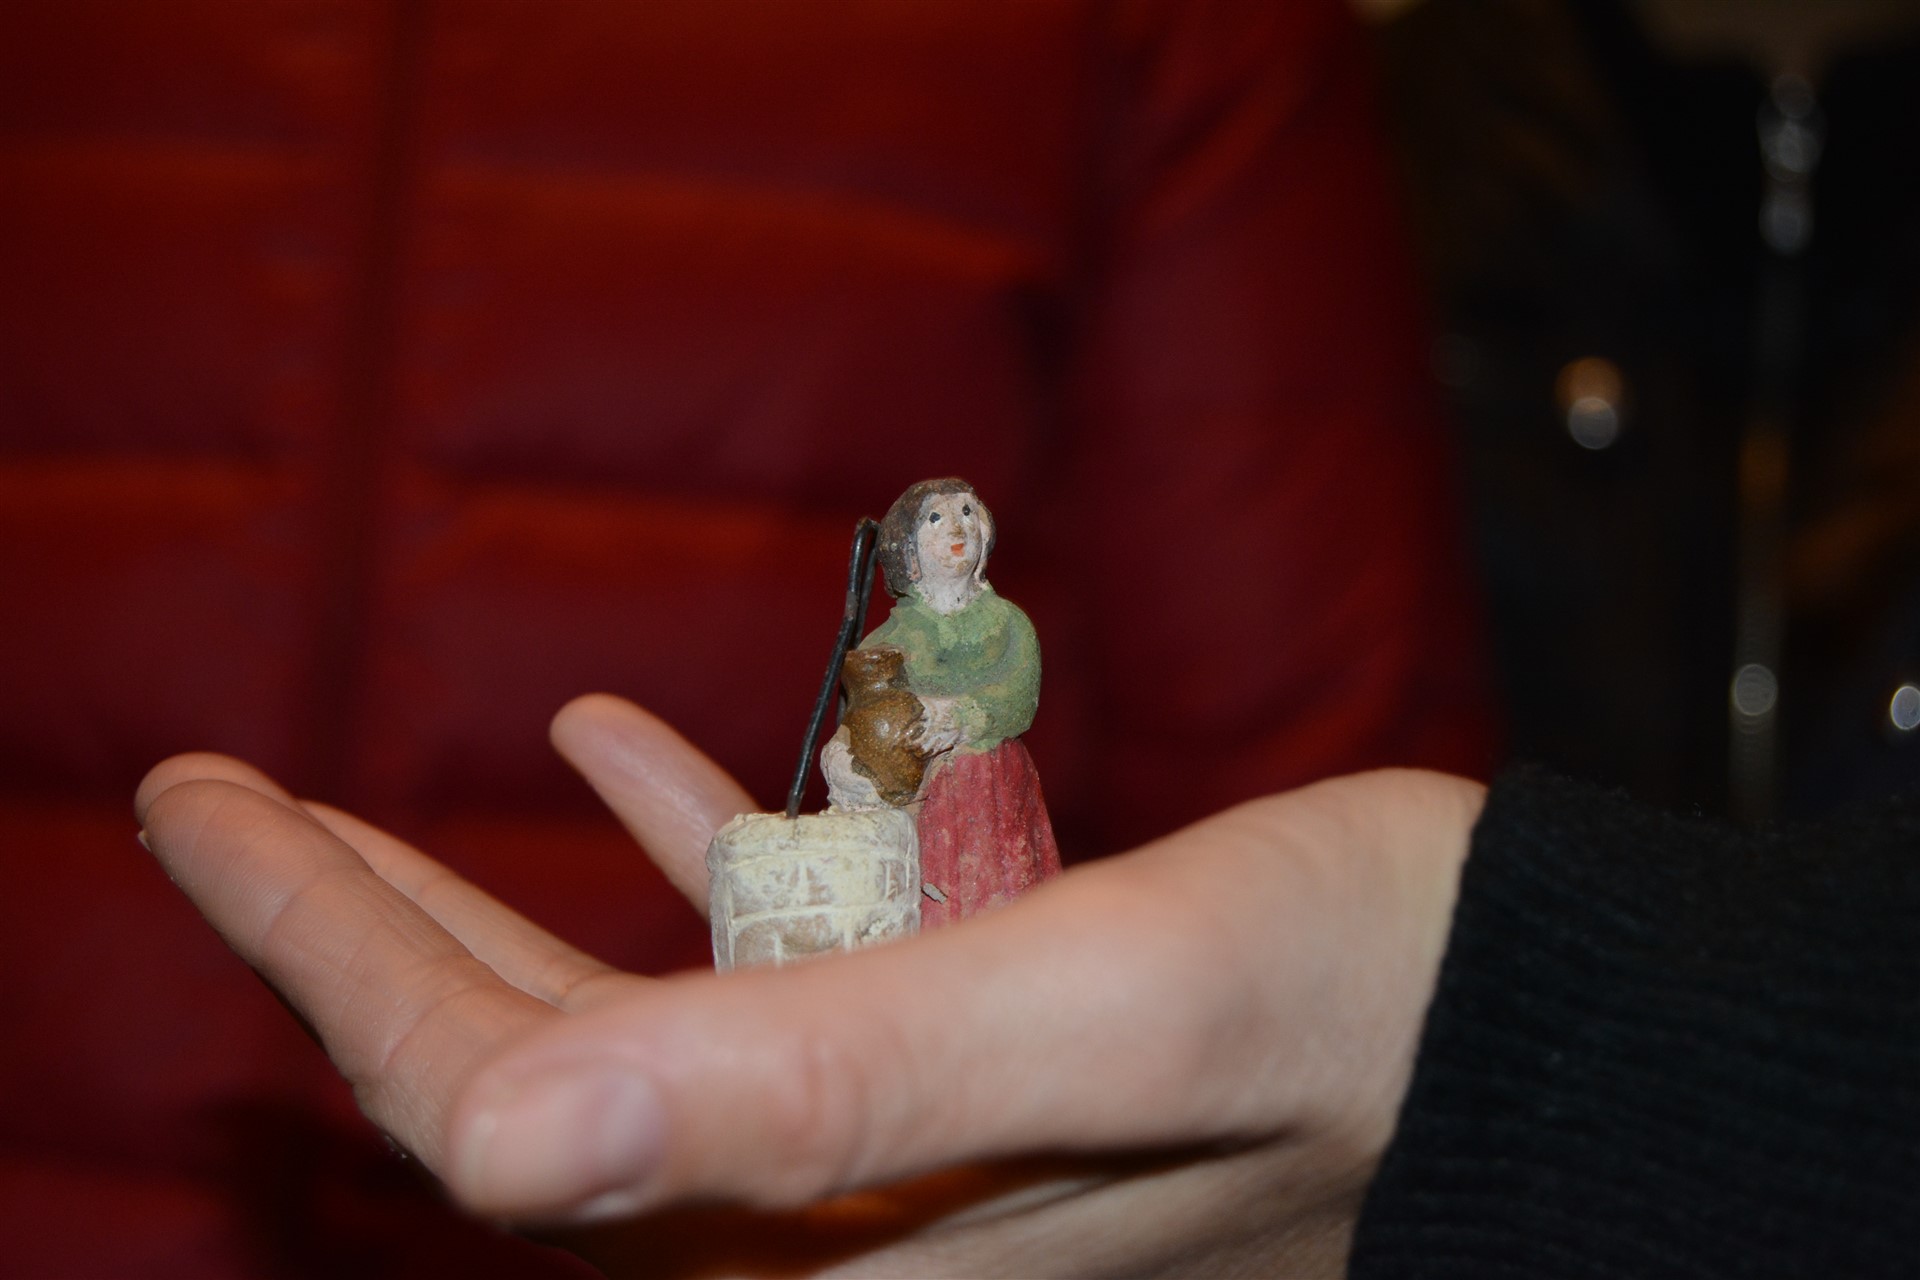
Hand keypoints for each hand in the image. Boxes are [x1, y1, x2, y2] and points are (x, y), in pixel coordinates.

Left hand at [135, 694, 1482, 1278]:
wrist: (1543, 1032)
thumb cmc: (1369, 1009)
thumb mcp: (1102, 1013)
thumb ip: (822, 1082)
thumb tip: (506, 1134)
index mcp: (838, 1244)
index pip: (506, 1119)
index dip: (332, 966)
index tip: (204, 806)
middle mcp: (844, 1225)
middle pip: (535, 1083)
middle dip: (359, 943)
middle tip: (213, 797)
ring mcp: (902, 1152)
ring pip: (632, 1026)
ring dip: (491, 911)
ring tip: (351, 812)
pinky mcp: (969, 1065)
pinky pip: (779, 965)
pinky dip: (692, 861)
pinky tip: (621, 756)